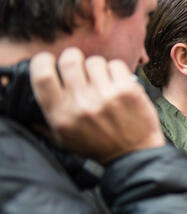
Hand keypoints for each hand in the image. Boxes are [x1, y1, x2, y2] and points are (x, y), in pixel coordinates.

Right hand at [29, 48, 164, 164]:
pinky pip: (116, 65)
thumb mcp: (64, 139)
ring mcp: (105, 96)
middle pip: (69, 61)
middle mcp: (81, 104)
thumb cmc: (98, 147)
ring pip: (94, 61)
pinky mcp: (128, 91)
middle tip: (78, 66)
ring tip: (101, 81)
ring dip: (96, 67)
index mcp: (61, 115)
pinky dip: (115, 71)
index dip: (42, 62)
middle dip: (72, 58)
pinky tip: (116, 83)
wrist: (133, 155)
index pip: (42, 76)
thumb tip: (27, 102)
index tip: (48, 61)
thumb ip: (45, 120)